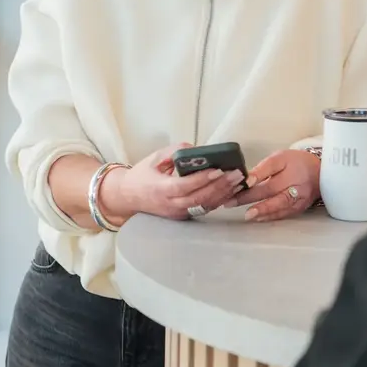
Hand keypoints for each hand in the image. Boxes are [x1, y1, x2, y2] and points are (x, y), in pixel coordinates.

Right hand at [100, 144, 243, 223]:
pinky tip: (230, 190)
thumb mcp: (155, 157)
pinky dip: (218, 200)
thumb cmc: (143, 174)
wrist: (128, 196)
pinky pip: (203, 209)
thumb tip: (196, 149)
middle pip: (198, 198)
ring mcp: (177, 213)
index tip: (218, 169)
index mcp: (160, 189)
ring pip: (203, 205)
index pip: (184, 186)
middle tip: (236, 173)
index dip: (202, 179)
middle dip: (220, 186)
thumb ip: (175, 151)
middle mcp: (169, 205)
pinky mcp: (183, 216)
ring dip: (223, 194)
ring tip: (237, 181)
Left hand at [226, 149, 320, 221]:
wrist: (320, 173)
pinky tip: (258, 218)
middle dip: (249, 198)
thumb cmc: (296, 163)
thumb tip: (246, 180)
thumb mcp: (280, 158)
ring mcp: (299, 198)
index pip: (270, 169)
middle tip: (231, 202)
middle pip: (271, 191)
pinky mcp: (300, 208)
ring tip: (247, 215)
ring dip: (261, 210)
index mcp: (289, 167)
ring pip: (279, 205)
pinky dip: (270, 216)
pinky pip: (284, 213)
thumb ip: (263, 168)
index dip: (257, 176)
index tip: (242, 182)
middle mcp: (296, 183)